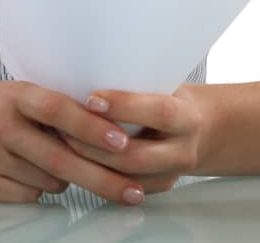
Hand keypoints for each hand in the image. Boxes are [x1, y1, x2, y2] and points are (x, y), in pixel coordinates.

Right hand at [0, 80, 149, 203]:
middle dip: (101, 177)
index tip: (121, 140)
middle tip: (131, 190)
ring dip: (65, 178)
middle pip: (60, 158)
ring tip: (55, 161)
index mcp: (13, 95)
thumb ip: (53, 107)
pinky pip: (29, 195)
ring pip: (49, 180)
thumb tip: (108, 125)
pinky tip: (30, 173)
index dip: (92, 126)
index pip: (58, 109)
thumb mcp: (16, 95)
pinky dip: (40, 189)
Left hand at [58, 85, 206, 195]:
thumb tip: (86, 69)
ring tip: (65, 142)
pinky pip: (122, 191)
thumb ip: (136, 82)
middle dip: (96, 143)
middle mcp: (183, 151)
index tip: (91, 99)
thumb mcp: (162, 84)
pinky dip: (97, 175)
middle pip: (137, 156)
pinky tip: (76, 159)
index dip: (125, 107)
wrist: (194, 129)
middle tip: (65, 126)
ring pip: (126, 178)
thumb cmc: (168, 98)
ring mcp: (170, 175)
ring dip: (91, 162)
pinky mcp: (155, 189)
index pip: (159, 113)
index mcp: (187, 118)